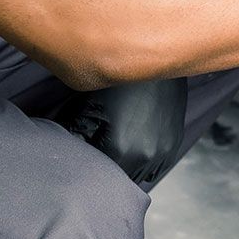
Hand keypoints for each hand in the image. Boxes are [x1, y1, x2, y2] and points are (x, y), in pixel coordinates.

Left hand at [48, 78, 188, 185]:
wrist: (155, 59)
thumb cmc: (119, 80)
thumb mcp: (87, 105)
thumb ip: (73, 134)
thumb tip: (63, 149)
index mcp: (119, 149)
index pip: (97, 174)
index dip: (89, 164)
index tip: (86, 155)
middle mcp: (144, 155)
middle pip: (119, 178)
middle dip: (109, 168)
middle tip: (102, 151)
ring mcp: (163, 150)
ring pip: (140, 175)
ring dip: (129, 166)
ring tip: (121, 146)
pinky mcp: (175, 143)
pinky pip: (158, 167)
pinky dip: (147, 162)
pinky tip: (137, 144)